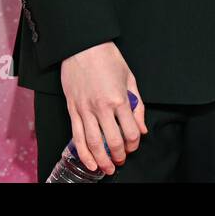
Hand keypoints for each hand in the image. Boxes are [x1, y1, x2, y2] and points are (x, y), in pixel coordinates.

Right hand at [59, 41, 146, 174]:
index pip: (131, 131)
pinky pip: (76, 136)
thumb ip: (137, 105)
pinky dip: (83, 153)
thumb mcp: (130, 78)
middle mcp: (102, 108)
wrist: (83, 47)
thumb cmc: (108, 59)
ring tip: (107, 168)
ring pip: (93, 143)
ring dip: (101, 160)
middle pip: (113, 141)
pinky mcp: (72, 110)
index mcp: (119, 99)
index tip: (134, 145)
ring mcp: (85, 110)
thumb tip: (142, 128)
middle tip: (121, 160)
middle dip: (119, 155)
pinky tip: (88, 162)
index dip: (134, 143)